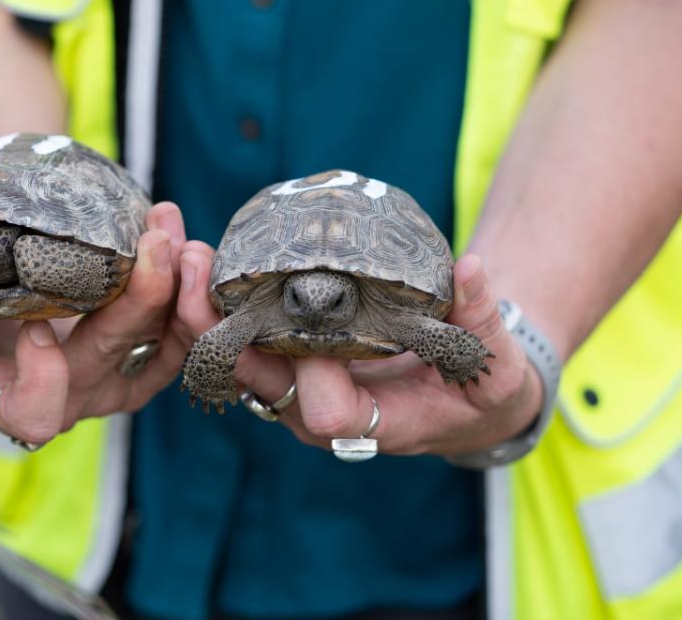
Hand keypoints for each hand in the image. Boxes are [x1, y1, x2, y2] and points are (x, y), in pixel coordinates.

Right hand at [0, 189, 191, 445]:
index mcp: (2, 393)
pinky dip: (189, 296)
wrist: (0, 298)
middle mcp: (65, 395)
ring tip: (177, 233)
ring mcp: (110, 380)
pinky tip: (187, 243)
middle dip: (137, 305)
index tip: (34, 326)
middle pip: (110, 366)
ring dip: (178, 296)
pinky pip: (180, 338)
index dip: (41, 380)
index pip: (32, 414)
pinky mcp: (143, 355)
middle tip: (152, 241)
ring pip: (159, 353)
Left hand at [176, 243, 542, 456]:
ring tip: (187, 255)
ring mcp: (293, 389)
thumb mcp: (494, 366)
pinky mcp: (282, 362)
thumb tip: (471, 269)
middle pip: (258, 382)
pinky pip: (238, 341)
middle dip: (224, 332)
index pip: (325, 411)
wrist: (457, 401)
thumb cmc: (478, 391)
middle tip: (199, 274)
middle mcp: (317, 413)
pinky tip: (200, 260)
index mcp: (371, 424)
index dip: (311, 374)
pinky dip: (216, 306)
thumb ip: (481, 322)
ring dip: (206, 314)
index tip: (306, 328)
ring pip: (235, 360)